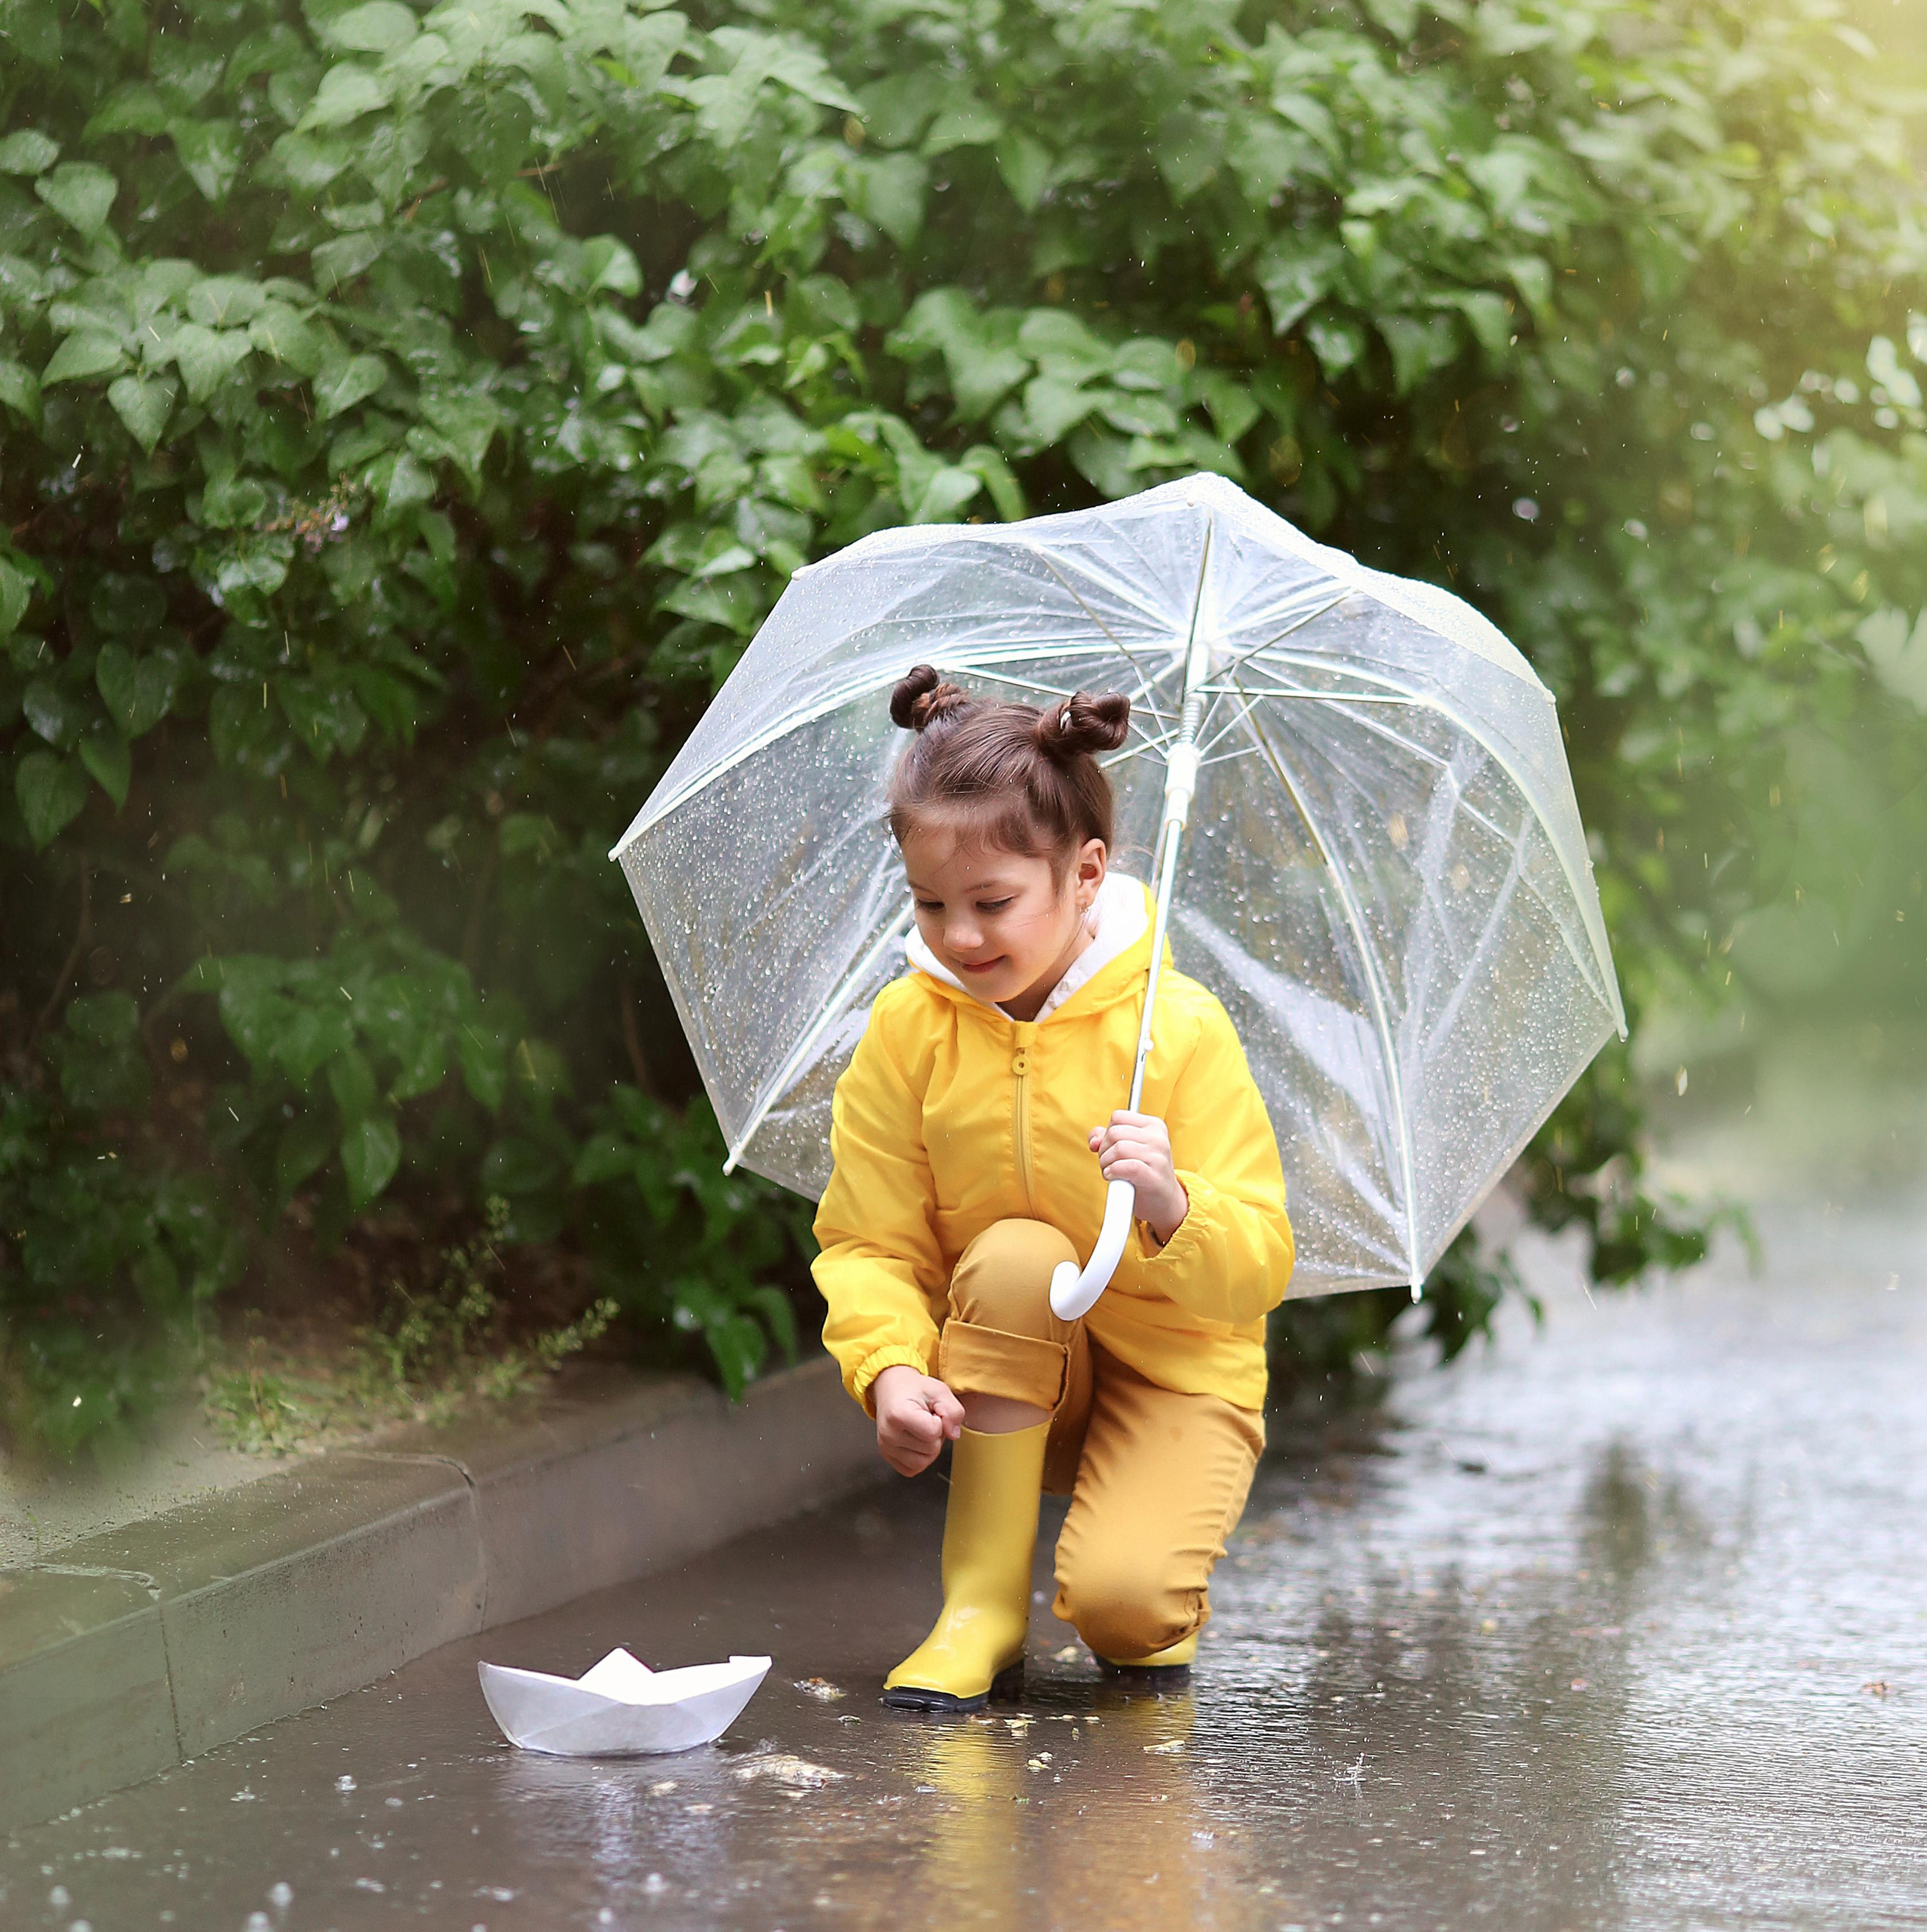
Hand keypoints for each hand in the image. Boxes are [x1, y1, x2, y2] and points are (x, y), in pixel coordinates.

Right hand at [870, 1365, 964, 1477]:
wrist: (891, 1390)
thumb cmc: (913, 1390)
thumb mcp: (939, 1391)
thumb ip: (953, 1411)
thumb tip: (953, 1434)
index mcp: (899, 1414)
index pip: (934, 1432)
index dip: (939, 1422)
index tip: (931, 1412)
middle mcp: (889, 1434)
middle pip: (931, 1449)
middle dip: (936, 1435)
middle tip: (927, 1420)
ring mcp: (886, 1448)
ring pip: (923, 1463)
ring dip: (929, 1449)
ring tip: (922, 1430)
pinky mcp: (887, 1457)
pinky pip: (913, 1469)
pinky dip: (919, 1458)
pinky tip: (916, 1441)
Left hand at [1088, 1110, 1188, 1247]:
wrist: (1164, 1202)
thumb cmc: (1144, 1173)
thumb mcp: (1129, 1149)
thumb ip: (1107, 1138)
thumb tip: (1094, 1140)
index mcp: (1154, 1125)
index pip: (1118, 1117)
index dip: (1106, 1133)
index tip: (1110, 1148)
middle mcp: (1159, 1138)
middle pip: (1114, 1133)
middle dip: (1103, 1150)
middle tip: (1108, 1164)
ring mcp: (1158, 1156)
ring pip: (1118, 1149)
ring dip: (1106, 1163)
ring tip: (1111, 1172)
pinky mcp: (1153, 1176)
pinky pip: (1124, 1166)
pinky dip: (1112, 1172)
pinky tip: (1113, 1177)